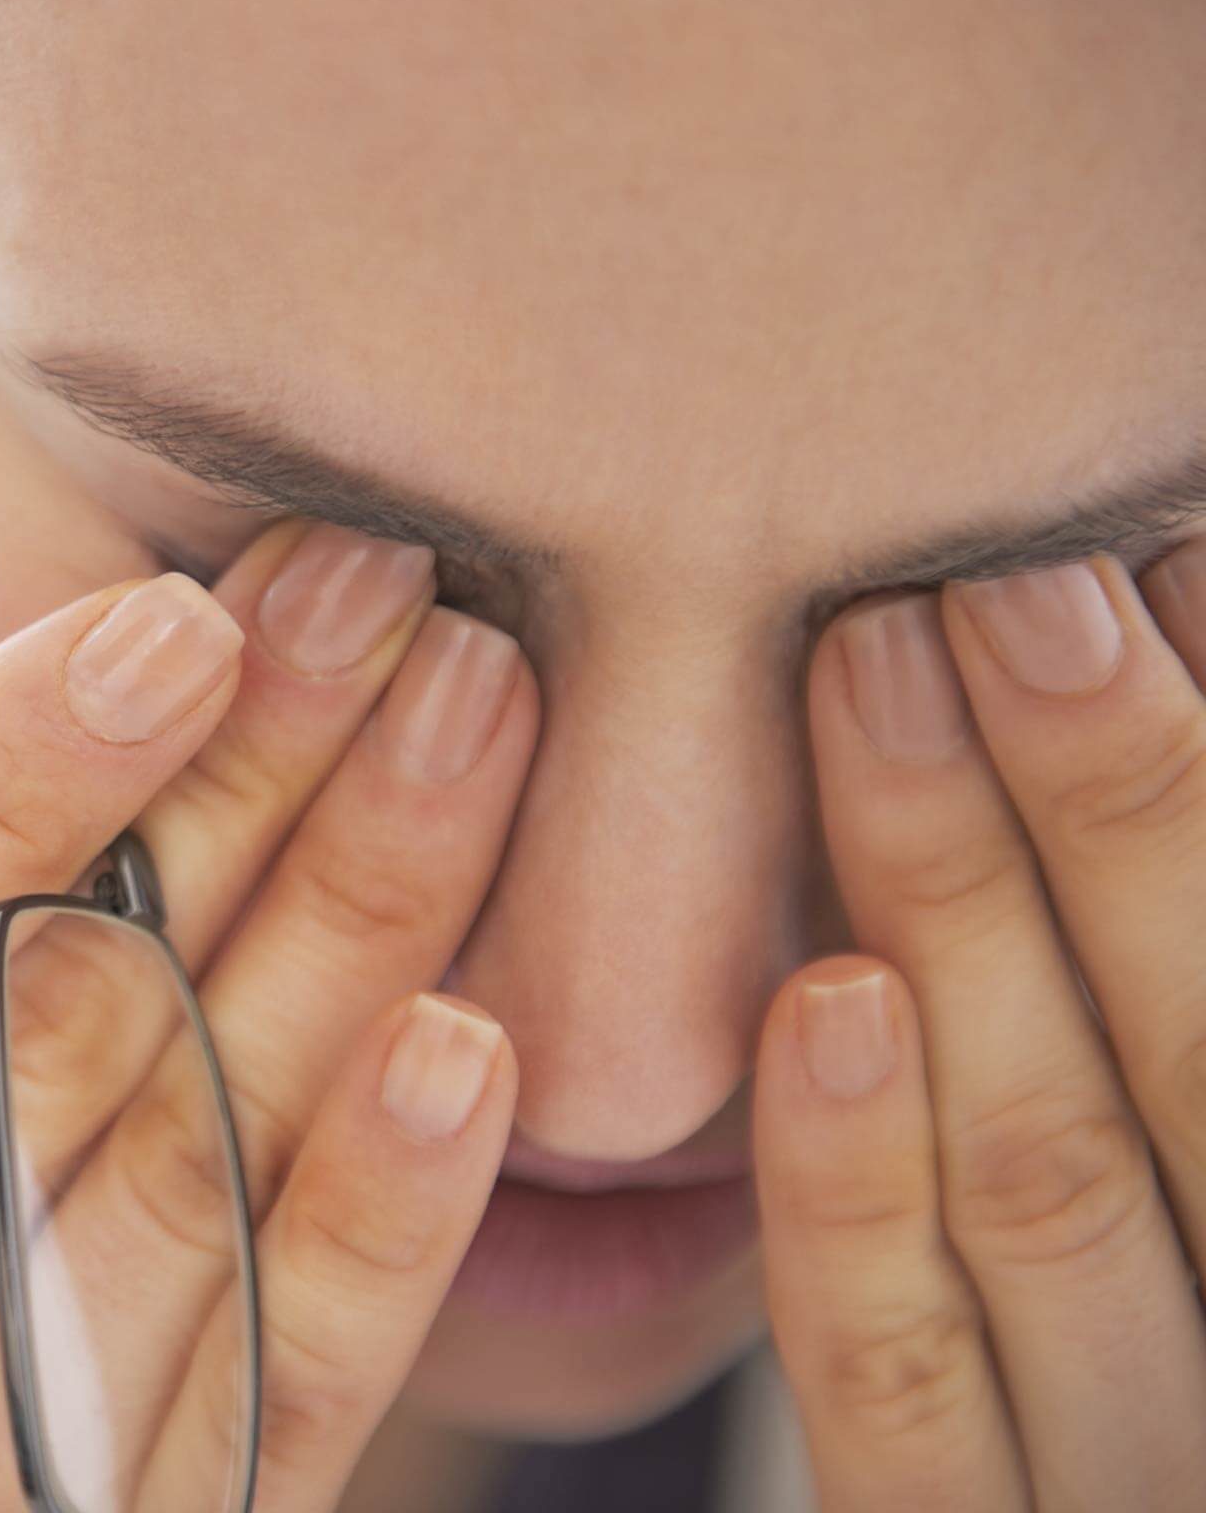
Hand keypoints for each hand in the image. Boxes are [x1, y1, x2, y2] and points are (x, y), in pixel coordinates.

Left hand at [756, 544, 1205, 1509]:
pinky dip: (855, 1184)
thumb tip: (1182, 608)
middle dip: (1109, 808)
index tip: (1154, 566)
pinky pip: (895, 1370)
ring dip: (964, 912)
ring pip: (1044, 1180)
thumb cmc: (1147, 1274)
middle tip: (997, 587)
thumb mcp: (1167, 1118)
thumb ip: (1152, 970)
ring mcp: (1127, 1471)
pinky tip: (819, 993)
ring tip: (878, 676)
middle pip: (1189, 1063)